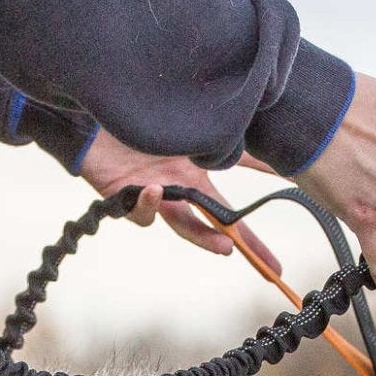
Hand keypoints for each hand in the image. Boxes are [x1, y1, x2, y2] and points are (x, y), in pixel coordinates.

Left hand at [77, 130, 280, 273]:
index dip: (254, 243)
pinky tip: (154, 190)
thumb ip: (234, 147)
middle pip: (210, 227)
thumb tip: (274, 154)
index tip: (275, 268)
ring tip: (222, 243)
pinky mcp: (123, 196)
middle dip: (231, 243)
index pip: (232, 217)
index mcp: (197, 182)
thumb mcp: (199, 129)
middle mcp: (177, 193)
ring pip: (180, 224)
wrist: (100, 108)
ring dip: (200, 235)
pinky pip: (139, 209)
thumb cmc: (147, 118)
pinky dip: (147, 203)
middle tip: (244, 254)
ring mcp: (153, 197)